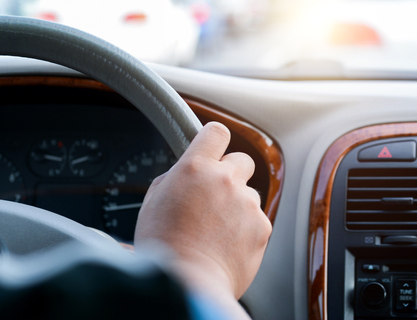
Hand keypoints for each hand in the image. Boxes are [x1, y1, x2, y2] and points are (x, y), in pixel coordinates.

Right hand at [134, 122, 271, 301]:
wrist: (188, 283)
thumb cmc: (164, 248)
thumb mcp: (154, 202)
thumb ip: (175, 178)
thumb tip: (185, 171)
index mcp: (195, 168)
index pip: (216, 132)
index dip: (215, 140)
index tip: (213, 148)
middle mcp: (225, 179)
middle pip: (242, 160)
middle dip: (231, 173)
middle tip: (216, 194)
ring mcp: (247, 202)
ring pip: (248, 193)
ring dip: (237, 205)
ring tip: (216, 229)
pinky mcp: (262, 225)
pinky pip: (257, 219)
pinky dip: (246, 229)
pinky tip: (227, 244)